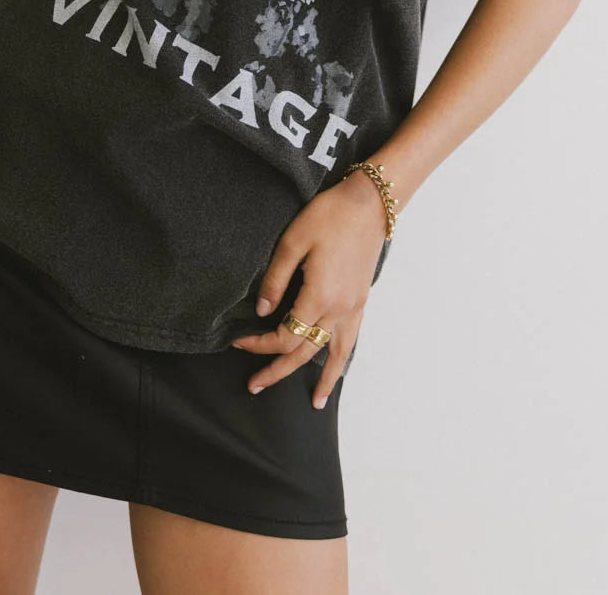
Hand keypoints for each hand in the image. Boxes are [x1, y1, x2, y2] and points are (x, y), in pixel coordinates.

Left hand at [231, 169, 386, 408]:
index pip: (284, 334)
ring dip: (320, 379)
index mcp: (318, 296)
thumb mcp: (293, 241)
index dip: (259, 344)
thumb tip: (263, 312)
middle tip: (253, 386)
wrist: (369, 204)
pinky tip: (338, 373)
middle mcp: (338, 310)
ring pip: (334, 355)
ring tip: (313, 402)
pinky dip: (344, 363)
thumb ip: (275, 279)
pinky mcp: (361, 302)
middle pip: (304, 352)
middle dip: (277, 370)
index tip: (238, 342)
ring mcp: (353, 309)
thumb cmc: (329, 216)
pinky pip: (351, 342)